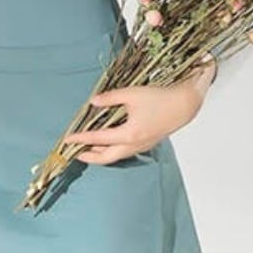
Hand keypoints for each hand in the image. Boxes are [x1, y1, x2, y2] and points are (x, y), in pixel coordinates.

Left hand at [63, 59, 215, 164]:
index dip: (81, 138)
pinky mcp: (145, 145)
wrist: (184, 106)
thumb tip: (93, 102)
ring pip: (115, 157)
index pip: (98, 138)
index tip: (68, 139)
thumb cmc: (160, 98)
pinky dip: (111, 150)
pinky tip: (106, 143)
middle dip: (88, 156)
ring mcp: (140, 147)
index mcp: (128, 133)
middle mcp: (133, 145)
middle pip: (105, 158)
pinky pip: (123, 152)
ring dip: (100, 154)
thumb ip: (110, 98)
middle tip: (75, 151)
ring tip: (88, 148)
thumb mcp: (132, 94)